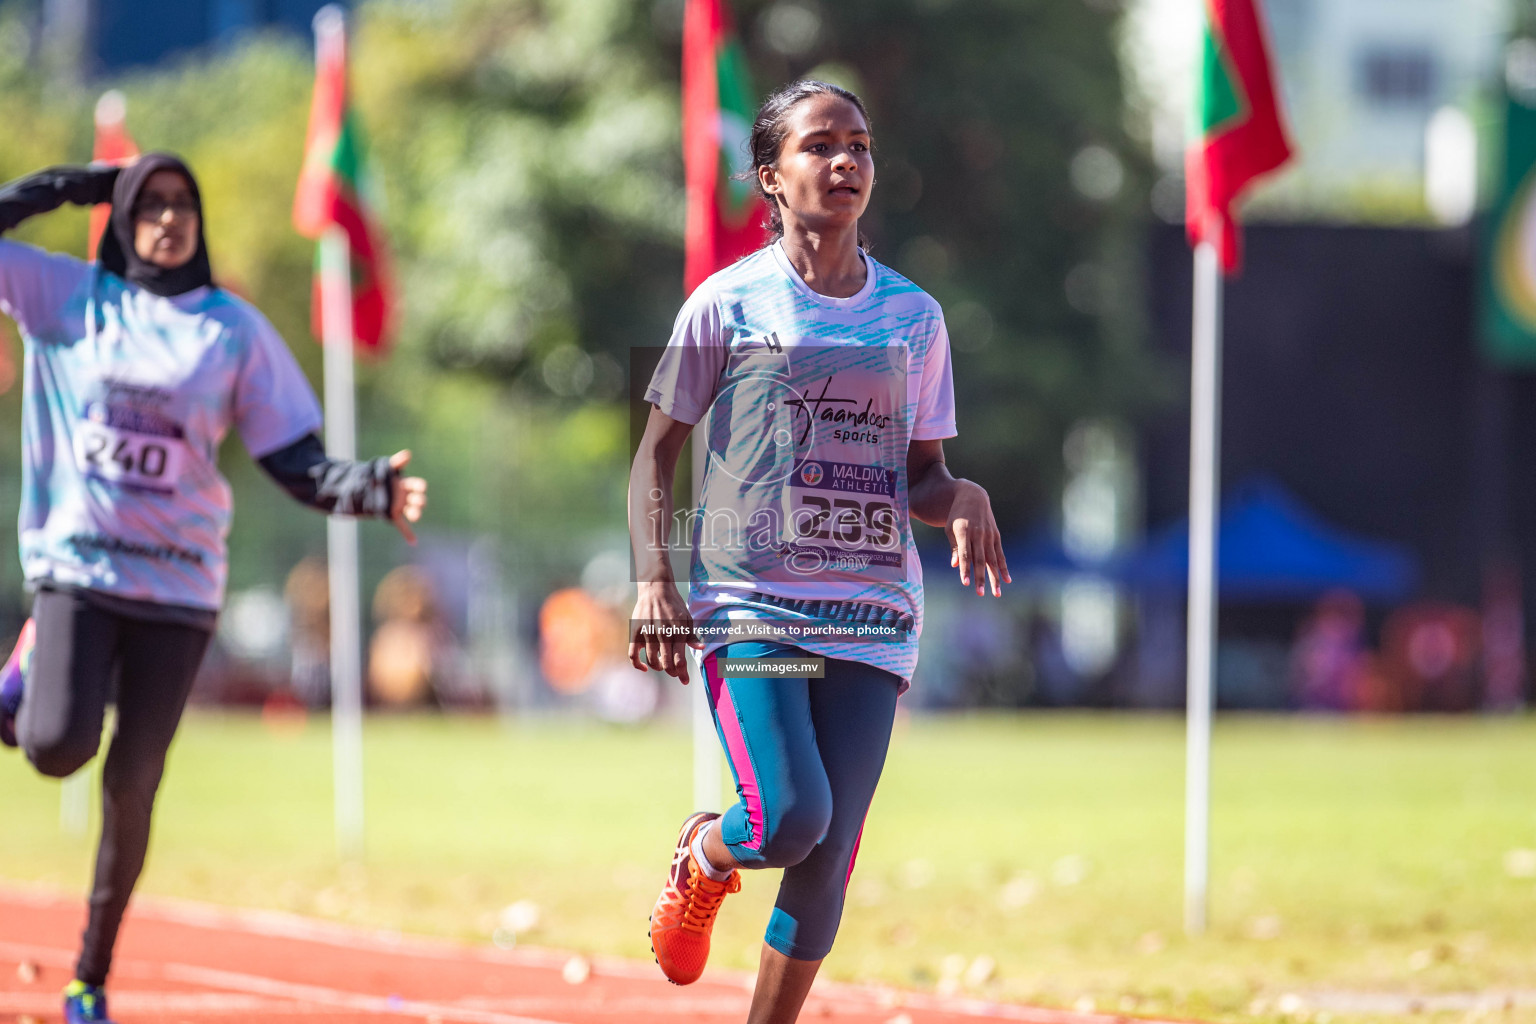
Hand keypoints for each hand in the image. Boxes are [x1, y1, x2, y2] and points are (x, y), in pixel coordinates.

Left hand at [388, 450, 426, 544]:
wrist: (366, 489)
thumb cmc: (380, 478)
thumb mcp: (387, 469)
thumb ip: (397, 462)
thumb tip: (407, 453)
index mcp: (406, 485)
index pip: (416, 486)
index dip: (419, 487)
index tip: (420, 487)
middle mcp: (406, 497)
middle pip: (418, 500)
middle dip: (419, 501)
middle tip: (418, 501)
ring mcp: (401, 507)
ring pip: (412, 512)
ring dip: (415, 514)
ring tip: (415, 516)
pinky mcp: (394, 516)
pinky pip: (403, 526)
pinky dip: (408, 534)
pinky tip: (413, 542)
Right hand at [628, 581, 701, 683]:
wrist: (656, 589)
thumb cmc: (674, 606)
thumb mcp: (687, 619)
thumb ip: (691, 635)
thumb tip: (701, 648)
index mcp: (677, 632)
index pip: (680, 660)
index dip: (682, 674)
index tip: (685, 681)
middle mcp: (662, 634)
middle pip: (666, 664)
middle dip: (672, 673)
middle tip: (674, 673)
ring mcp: (647, 634)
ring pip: (652, 661)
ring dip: (658, 668)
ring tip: (662, 666)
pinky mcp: (635, 632)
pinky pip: (633, 655)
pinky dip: (638, 665)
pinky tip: (644, 667)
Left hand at [946, 479, 1010, 596]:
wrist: (972, 495)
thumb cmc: (956, 516)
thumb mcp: (950, 529)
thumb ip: (955, 547)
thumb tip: (955, 565)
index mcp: (964, 532)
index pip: (965, 554)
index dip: (965, 569)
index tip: (965, 583)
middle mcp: (978, 534)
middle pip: (980, 560)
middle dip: (980, 577)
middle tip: (980, 593)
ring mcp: (989, 535)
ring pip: (992, 560)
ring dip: (994, 577)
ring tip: (996, 593)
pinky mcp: (996, 535)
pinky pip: (1000, 554)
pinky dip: (1003, 567)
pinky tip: (1007, 580)